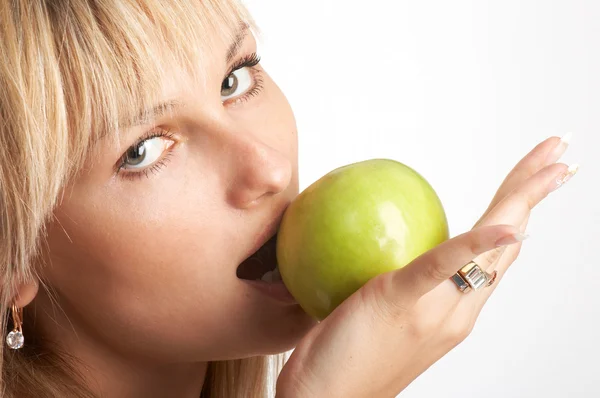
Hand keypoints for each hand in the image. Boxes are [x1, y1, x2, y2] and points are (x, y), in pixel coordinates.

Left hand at [277, 135, 576, 397]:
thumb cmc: (342, 357)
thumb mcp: (372, 310)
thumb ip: (392, 279)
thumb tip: (377, 235)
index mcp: (454, 308)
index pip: (494, 251)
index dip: (518, 213)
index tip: (536, 179)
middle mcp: (458, 310)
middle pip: (507, 241)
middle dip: (535, 193)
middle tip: (561, 152)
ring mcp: (438, 312)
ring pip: (491, 247)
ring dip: (523, 199)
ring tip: (551, 163)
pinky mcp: (405, 307)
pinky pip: (443, 268)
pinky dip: (477, 244)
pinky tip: (507, 225)